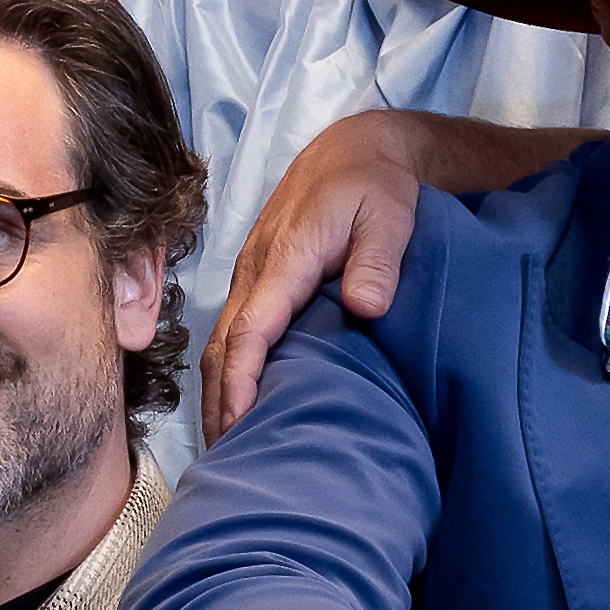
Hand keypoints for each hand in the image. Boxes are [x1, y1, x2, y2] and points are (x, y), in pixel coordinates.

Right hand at [206, 113, 450, 433]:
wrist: (353, 150)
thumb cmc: (374, 185)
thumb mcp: (390, 215)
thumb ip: (378, 261)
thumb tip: (367, 306)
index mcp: (285, 257)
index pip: (252, 327)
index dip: (243, 378)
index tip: (240, 422)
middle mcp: (257, 269)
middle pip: (225, 346)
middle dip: (221, 402)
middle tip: (229, 459)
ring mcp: (252, 274)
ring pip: (222, 342)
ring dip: (219, 393)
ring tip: (227, 447)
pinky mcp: (257, 280)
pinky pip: (232, 332)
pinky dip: (228, 372)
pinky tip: (237, 404)